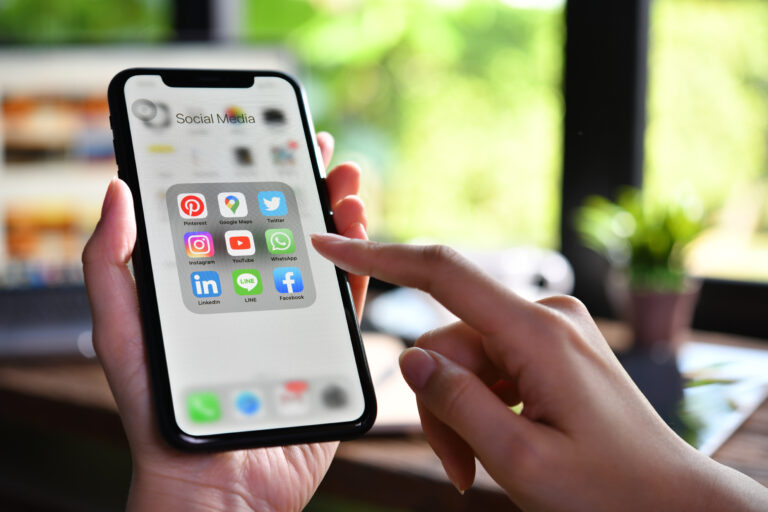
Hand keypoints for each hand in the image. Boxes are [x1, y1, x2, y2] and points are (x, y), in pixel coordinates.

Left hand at [82, 132, 368, 511]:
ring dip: (338, 213)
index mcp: (211, 284)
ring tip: (345, 182)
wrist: (215, 485)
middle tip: (319, 149)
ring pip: (321, 255)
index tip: (267, 138)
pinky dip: (358, 264)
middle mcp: (255, 294)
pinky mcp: (325, 348)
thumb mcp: (122, 332)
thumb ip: (114, 264)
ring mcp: (293, 319)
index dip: (251, 174)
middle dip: (305, 183)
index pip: (235, 215)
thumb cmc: (161, 413)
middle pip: (285, 227)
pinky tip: (359, 234)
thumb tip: (115, 191)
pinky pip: (346, 300)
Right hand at [311, 236, 767, 511]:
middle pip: (448, 343)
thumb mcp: (520, 459)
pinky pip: (490, 367)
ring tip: (481, 466)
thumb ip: (456, 403)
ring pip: (465, 361)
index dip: (378, 256)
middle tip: (459, 467)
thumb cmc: (609, 490)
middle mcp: (543, 316)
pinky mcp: (549, 347)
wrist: (671, 502)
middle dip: (440, 403)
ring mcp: (548, 330)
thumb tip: (409, 359)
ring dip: (461, 414)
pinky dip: (482, 407)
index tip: (331, 245)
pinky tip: (501, 443)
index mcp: (537, 333)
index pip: (442, 274)